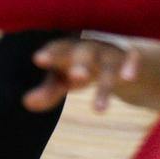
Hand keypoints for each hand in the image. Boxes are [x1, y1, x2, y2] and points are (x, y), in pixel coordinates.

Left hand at [25, 36, 139, 112]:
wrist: (120, 56)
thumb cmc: (81, 68)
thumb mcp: (63, 81)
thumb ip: (47, 92)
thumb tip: (26, 103)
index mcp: (69, 49)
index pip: (58, 49)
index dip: (50, 53)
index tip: (38, 59)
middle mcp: (90, 47)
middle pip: (84, 53)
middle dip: (80, 64)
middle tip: (76, 76)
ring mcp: (112, 52)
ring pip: (108, 67)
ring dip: (105, 86)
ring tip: (98, 110)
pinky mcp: (131, 58)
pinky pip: (133, 60)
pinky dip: (131, 67)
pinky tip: (129, 78)